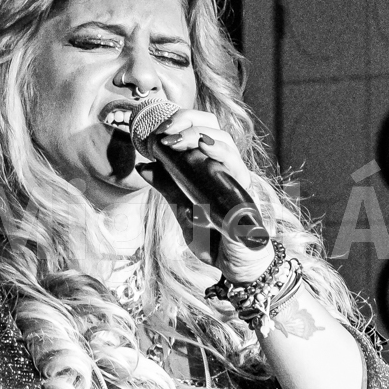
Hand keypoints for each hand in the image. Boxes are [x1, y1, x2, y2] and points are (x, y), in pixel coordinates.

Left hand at [142, 106, 272, 281]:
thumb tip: (143, 166)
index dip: (182, 122)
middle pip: (215, 128)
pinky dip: (220, 152)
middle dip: (189, 120)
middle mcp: (228, 169)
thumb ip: (168, 187)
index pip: (203, 131)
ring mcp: (237, 180)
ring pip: (225, 142)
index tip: (157, 130)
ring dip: (197, 134)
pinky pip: (236, 167)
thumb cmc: (213, 239)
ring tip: (174, 139)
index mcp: (213, 169)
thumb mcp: (183, 209)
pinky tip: (203, 145)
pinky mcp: (245, 194)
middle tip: (164, 130)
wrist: (233, 268)